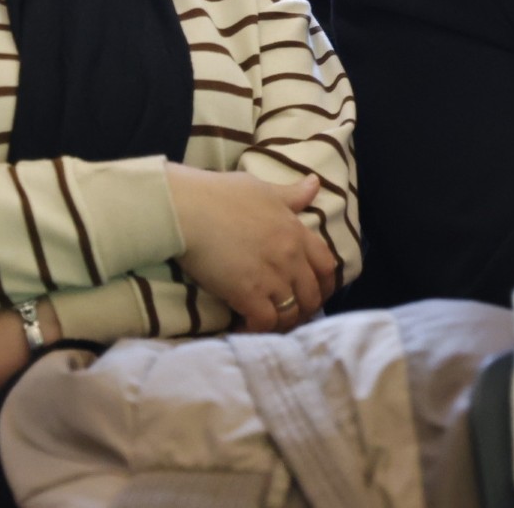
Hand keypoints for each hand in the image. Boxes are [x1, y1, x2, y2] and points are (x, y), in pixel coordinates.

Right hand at [166, 166, 338, 332]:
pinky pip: (266, 322)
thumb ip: (292, 194)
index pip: (327, 265)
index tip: (315, 292)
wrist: (187, 209)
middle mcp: (290, 256)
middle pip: (313, 294)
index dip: (325, 284)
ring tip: (269, 325)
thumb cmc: (220, 194)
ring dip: (283, 323)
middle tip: (290, 314)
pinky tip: (245, 327)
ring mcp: (270, 276)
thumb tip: (315, 183)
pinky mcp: (247, 294)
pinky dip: (259, 330)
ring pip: (292, 313)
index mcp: (296, 231)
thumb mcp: (263, 189)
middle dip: (306, 308)